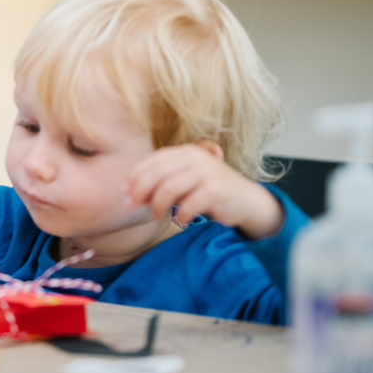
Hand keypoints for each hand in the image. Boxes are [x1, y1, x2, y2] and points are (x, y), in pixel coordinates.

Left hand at [125, 142, 283, 239]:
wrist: (247, 200)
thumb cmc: (209, 192)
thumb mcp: (185, 181)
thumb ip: (161, 182)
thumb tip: (128, 192)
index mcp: (185, 152)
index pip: (151, 161)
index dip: (134, 177)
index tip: (125, 194)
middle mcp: (195, 158)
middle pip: (156, 174)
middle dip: (140, 192)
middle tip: (133, 207)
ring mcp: (207, 172)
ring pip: (168, 189)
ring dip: (157, 206)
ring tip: (157, 216)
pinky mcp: (216, 190)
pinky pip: (187, 204)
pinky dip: (179, 215)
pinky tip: (179, 220)